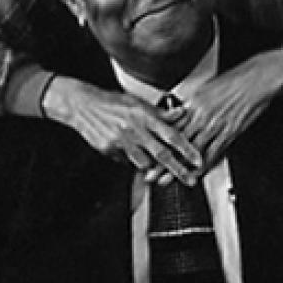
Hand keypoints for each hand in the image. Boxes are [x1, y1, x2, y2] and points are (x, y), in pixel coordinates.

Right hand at [42, 76, 201, 185]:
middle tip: (190, 180)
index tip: (199, 160)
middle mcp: (136, 130)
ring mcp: (121, 142)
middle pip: (161, 154)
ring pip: (143, 163)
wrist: (84, 105)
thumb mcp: (140, 103)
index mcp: (146, 116)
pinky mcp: (108, 150)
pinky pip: (125, 162)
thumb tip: (182, 113)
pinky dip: (131, 161)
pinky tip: (130, 155)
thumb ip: (161, 113)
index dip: (187, 149)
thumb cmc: (114, 103)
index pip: (172, 135)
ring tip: (159, 173)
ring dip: (153, 169)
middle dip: (178, 169)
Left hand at [146, 49, 282, 180]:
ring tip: (166, 181)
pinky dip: (203, 166)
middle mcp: (201, 115)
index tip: (147, 151)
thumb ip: (193, 102)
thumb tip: (182, 110)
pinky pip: (213, 153)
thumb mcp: (207, 87)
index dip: (157, 141)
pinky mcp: (229, 132)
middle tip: (149, 174)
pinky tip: (195, 176)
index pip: (170, 126)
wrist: (256, 79)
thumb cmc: (236, 80)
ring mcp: (215, 125)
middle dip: (161, 160)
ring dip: (178, 168)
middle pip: (176, 142)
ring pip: (191, 151)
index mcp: (194, 103)